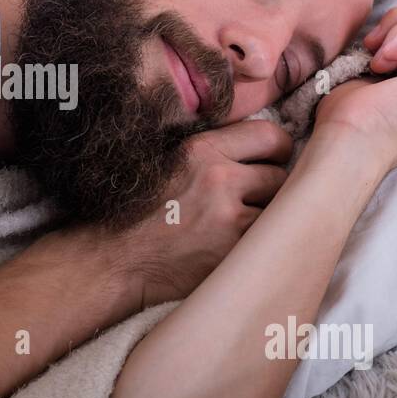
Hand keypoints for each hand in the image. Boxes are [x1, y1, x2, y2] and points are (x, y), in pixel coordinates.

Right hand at [105, 119, 292, 307]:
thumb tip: (261, 149)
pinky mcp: (233, 253)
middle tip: (254, 202)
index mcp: (201, 149)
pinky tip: (236, 252)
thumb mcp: (171, 163)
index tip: (274, 161)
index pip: (270, 135)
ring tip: (240, 229)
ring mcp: (228, 218)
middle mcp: (218, 178)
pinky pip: (267, 243)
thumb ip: (213, 152)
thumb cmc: (138, 213)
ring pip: (279, 212)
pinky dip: (258, 247)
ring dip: (268, 221)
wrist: (115, 262)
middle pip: (281, 176)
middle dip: (273, 190)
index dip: (279, 150)